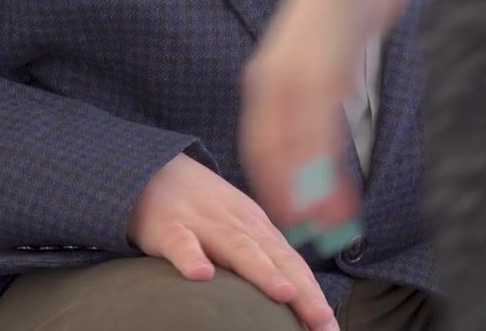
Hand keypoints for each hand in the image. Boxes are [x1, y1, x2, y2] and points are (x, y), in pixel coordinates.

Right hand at [126, 153, 338, 330]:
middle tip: (322, 320)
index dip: (314, 294)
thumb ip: (264, 258)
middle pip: (276, 259)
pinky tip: (201, 275)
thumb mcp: (239, 231)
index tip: (330, 326)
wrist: (155, 171)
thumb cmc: (203, 211)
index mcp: (259, 230)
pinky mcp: (169, 228)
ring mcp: (205, 225)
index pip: (293, 264)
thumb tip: (294, 298)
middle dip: (303, 291)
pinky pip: (181, 244)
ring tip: (284, 294)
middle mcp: (239, 226)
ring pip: (238, 248)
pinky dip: (191, 258)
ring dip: (262, 271)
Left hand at [241, 0, 371, 251]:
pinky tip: (337, 202)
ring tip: (324, 233)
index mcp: (271, 73)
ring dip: (309, 199)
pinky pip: (319, 140)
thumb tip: (344, 83)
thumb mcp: (333, 40)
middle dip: (285, 199)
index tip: (284, 210)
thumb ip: (332, 68)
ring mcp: (295, 81)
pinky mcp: (321, 78)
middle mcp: (274, 81)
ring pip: (293, 155)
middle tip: (301, 236)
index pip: (262, 140)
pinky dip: (326, 178)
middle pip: (269, 155)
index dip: (273, 179)